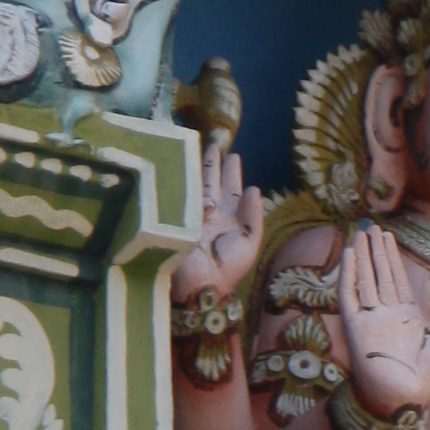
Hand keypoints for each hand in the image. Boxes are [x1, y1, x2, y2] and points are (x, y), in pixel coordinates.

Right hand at [169, 138, 264, 306]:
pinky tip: (185, 166)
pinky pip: (181, 195)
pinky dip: (185, 181)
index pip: (231, 191)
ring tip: (201, 149)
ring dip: (198, 168)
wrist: (200, 284)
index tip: (233, 157)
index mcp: (229, 220)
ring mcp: (191, 214)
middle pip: (212, 184)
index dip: (232, 174)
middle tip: (215, 146)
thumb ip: (254, 217)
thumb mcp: (249, 243)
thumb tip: (254, 188)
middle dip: (213, 165)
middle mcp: (210, 214)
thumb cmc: (228, 268)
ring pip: (196, 185)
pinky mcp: (176, 217)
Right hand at [337, 227, 429, 415]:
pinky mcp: (355, 327)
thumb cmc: (423, 380)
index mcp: (405, 319)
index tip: (388, 238)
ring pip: (364, 280)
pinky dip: (348, 275)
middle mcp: (385, 315)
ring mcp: (369, 320)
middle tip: (371, 226)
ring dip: (363, 257)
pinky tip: (350, 256)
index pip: (396, 281)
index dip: (392, 259)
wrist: (402, 401)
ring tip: (361, 233)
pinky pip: (349, 296)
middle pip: (379, 275)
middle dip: (376, 251)